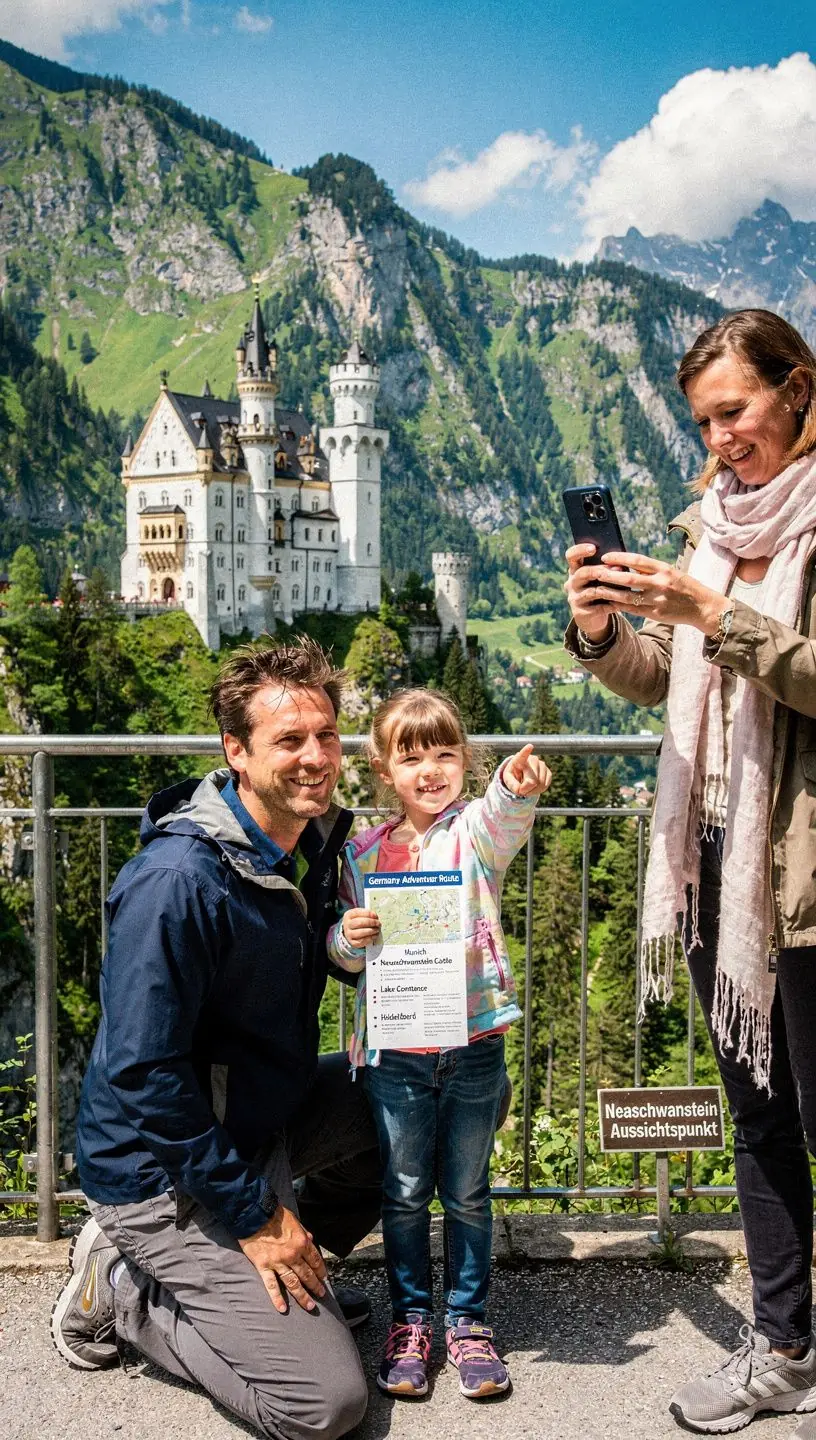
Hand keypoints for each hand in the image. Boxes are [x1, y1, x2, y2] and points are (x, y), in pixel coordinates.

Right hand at [238, 1204, 327, 1313]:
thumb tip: (311, 1239)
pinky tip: (283, 1308)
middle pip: (306, 1274)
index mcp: (301, 1242)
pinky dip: (277, 1298)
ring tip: (309, 1306)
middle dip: (315, 1286)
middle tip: (321, 1294)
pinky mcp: (264, 1267)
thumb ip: (303, 1232)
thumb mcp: (294, 1220)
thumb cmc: (274, 1215)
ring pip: (293, 1283)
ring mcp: (278, 1262)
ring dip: (302, 1296)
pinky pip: (272, 1286)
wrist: (254, 1214)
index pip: (315, 1260)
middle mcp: (292, 1255)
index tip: (323, 1277)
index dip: (320, 1270)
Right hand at [342, 908, 380, 947]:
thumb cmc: (357, 921)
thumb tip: (374, 915)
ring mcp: (349, 934)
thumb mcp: (360, 914)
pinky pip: (362, 941)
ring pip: (361, 932)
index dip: (368, 914)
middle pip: (360, 923)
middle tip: (378, 923)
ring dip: (371, 931)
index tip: (375, 916)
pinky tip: (374, 936)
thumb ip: (367, 913)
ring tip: (377, 930)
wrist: (350, 931)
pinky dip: (370, 938)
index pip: (358, 913)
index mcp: (349, 915)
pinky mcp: (352, 942)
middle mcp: (347, 925)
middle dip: (371, 923)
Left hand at [503, 744, 552, 796]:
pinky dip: (539, 790)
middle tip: (522, 792)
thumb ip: (514, 785)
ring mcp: (542, 764)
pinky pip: (545, 785)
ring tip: (527, 789)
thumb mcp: (508, 782)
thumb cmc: (513, 777)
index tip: (530, 746)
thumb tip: (528, 785)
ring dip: (533, 791)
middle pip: (533, 779)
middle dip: (527, 788)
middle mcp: (532, 759)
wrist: (521, 777)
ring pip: (540, 783)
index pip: (523, 755)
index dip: (526, 751)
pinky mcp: (548, 771)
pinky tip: (534, 788)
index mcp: (519, 760)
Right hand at [564, 544, 618, 640]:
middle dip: (602, 570)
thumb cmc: (601, 590)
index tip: (594, 548)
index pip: (571, 556)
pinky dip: (612, 605)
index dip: (580, 550)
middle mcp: (571, 583)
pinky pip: (598, 607)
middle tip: (619, 569)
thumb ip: (606, 568)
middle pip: (583, 572)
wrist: (593, 617)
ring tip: (626, 588)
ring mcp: (574, 598)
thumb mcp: (601, 578)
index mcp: (575, 570)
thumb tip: (621, 562)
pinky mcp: (579, 612)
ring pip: (593, 591)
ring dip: (612, 589)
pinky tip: (622, 604)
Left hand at [582, 551, 729, 634]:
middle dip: (609, 575)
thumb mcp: (671, 572)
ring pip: (627, 596)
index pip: (637, 561)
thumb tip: (627, 564)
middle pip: (628, 578)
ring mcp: (657, 600)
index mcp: (664, 569)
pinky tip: (608, 602)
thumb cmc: (684, 587)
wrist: (702, 607)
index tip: (605, 557)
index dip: (619, 558)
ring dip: (610, 592)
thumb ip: (651, 570)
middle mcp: (660, 583)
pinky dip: (618, 605)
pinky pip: (632, 609)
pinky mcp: (655, 613)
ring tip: (597, 588)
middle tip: (595, 572)